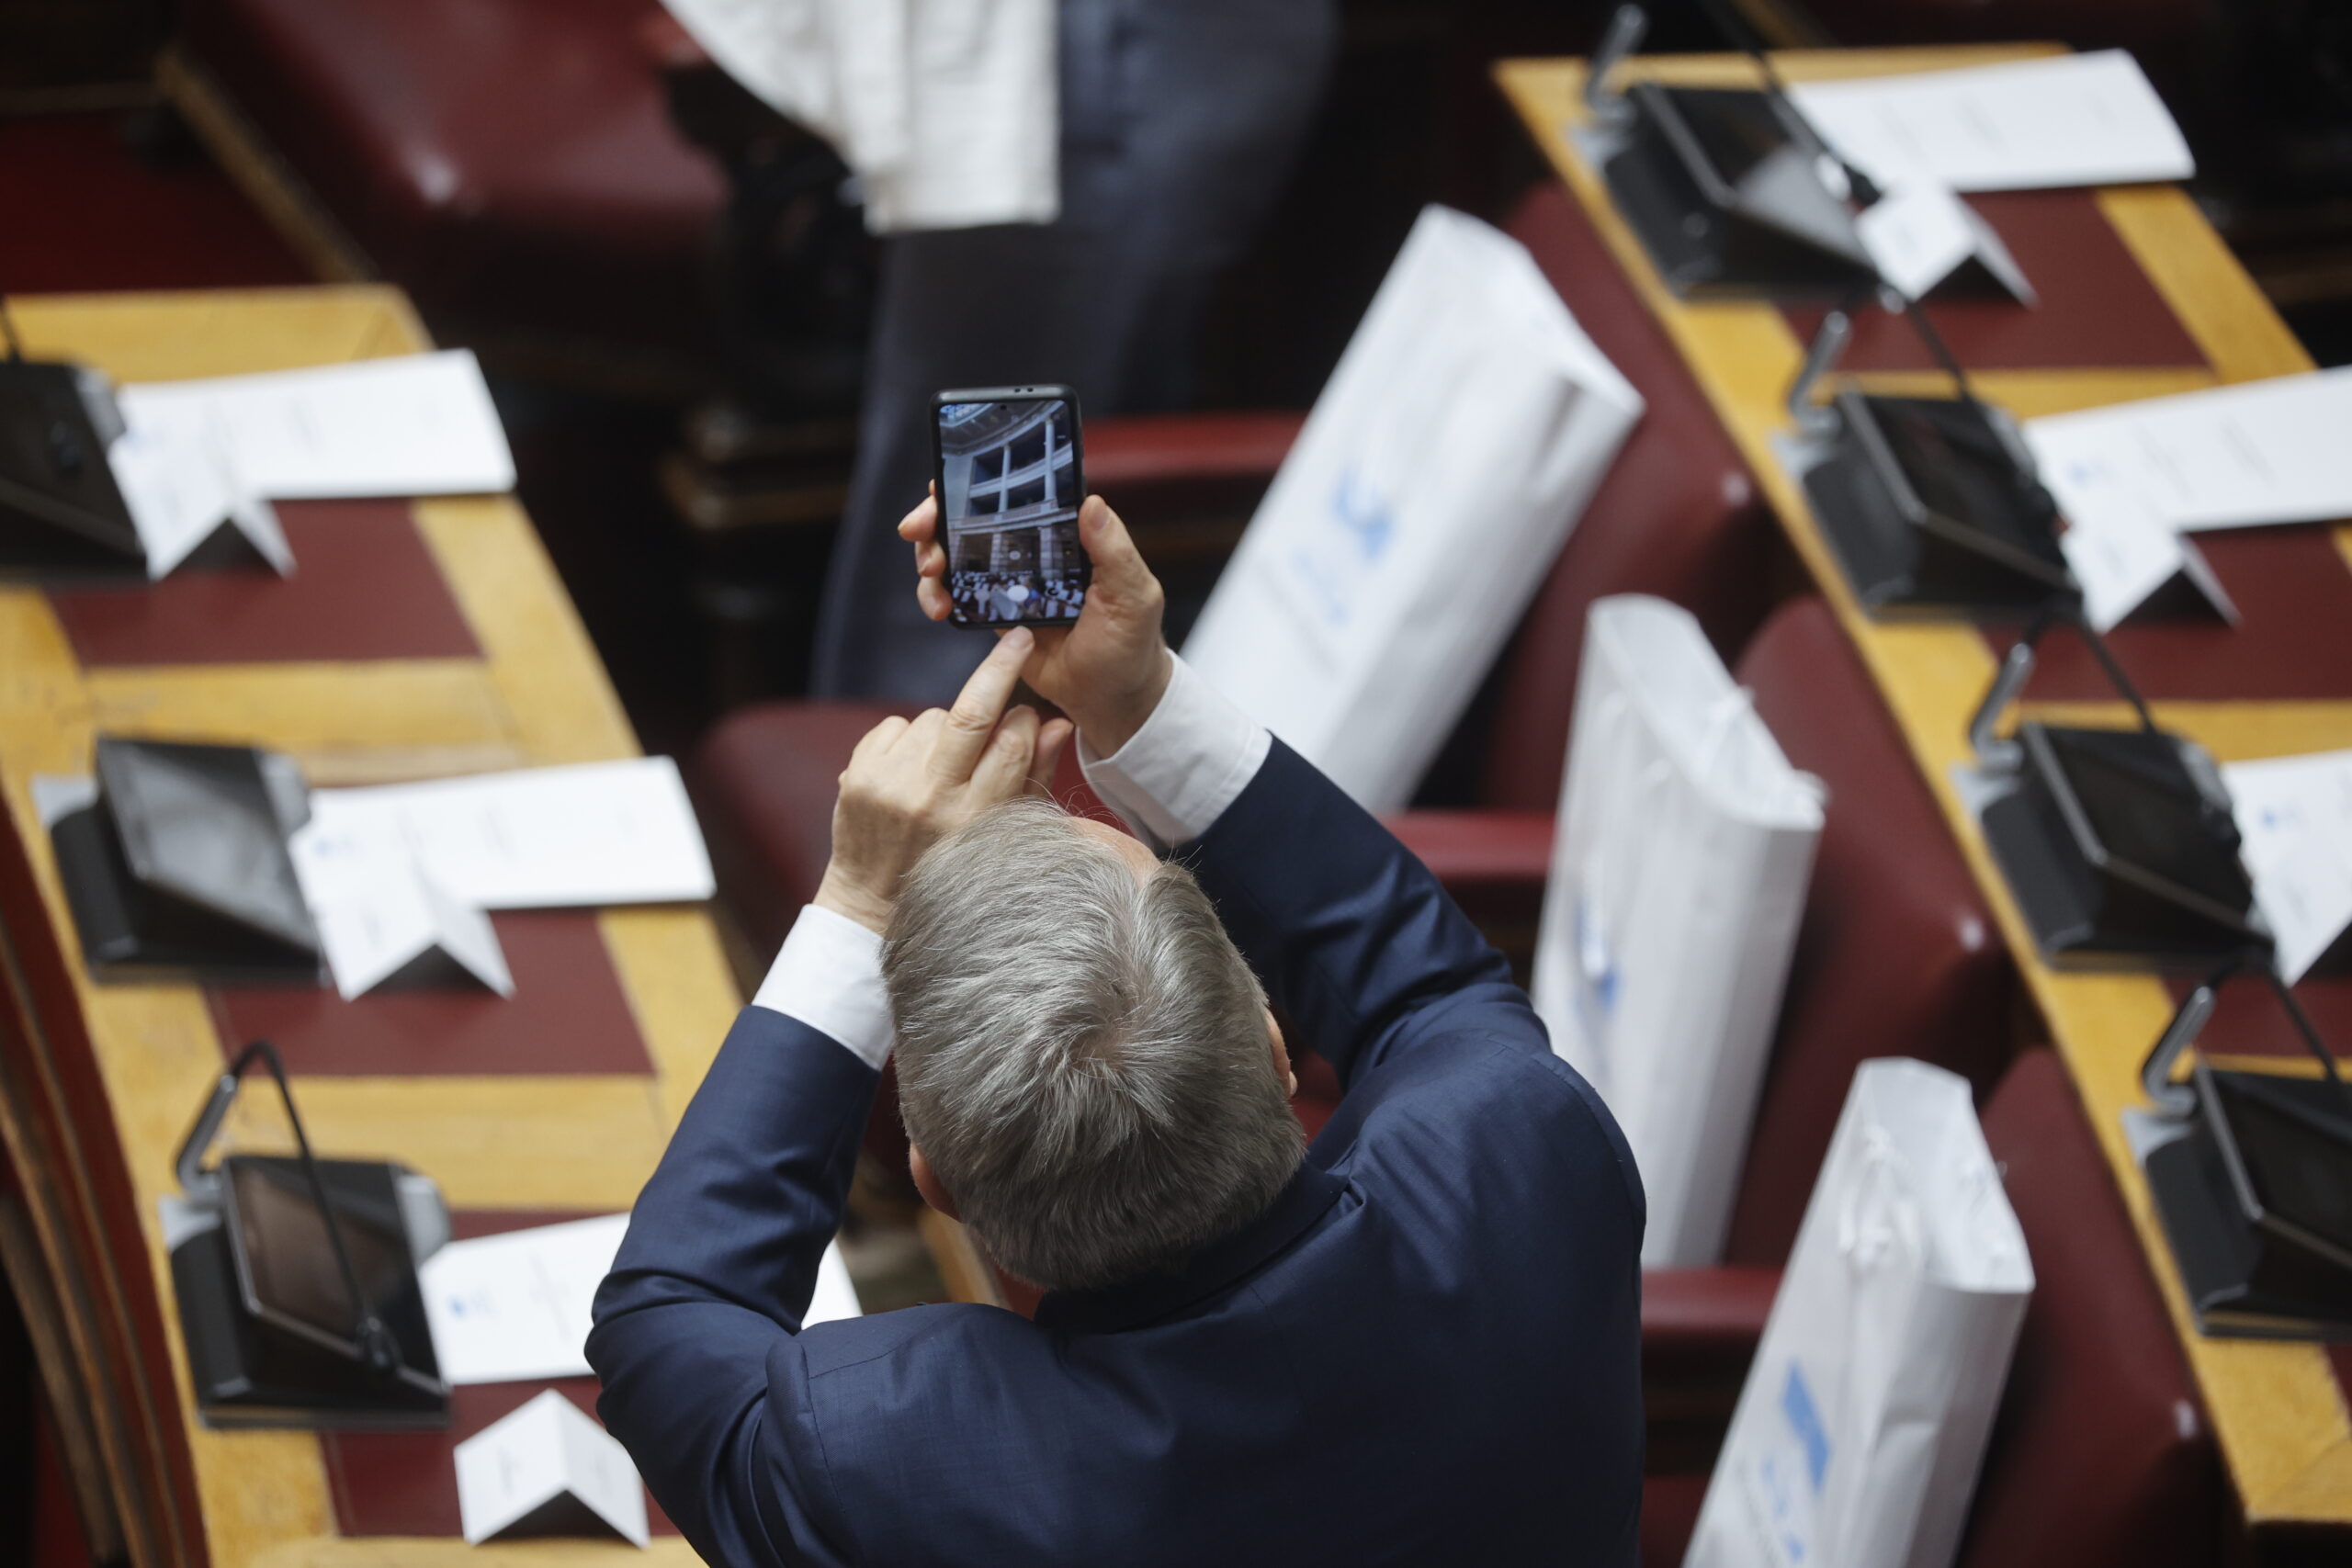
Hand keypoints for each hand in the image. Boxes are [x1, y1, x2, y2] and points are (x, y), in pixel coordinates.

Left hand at [813, 628, 1074, 933]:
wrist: (873, 900)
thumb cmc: (950, 866)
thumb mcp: (1001, 830)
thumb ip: (1033, 775)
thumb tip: (1058, 722)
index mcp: (975, 818)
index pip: (1012, 744)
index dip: (1025, 721)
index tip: (1029, 713)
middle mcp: (932, 800)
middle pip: (972, 713)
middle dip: (999, 668)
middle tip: (1019, 640)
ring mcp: (890, 785)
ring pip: (934, 717)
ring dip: (946, 729)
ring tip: (938, 769)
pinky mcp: (859, 774)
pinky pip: (896, 723)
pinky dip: (908, 738)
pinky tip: (908, 770)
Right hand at [901, 490, 1172, 753]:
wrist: (1111, 701)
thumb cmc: (1131, 645)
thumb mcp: (1133, 595)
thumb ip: (1114, 551)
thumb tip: (1091, 503)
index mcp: (1066, 536)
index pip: (1017, 495)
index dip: (975, 484)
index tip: (943, 488)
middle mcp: (1034, 550)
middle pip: (973, 519)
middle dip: (936, 519)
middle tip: (917, 531)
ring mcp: (1010, 582)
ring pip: (956, 555)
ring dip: (931, 558)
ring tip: (930, 577)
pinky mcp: (994, 613)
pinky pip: (956, 595)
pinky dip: (937, 595)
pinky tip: (938, 608)